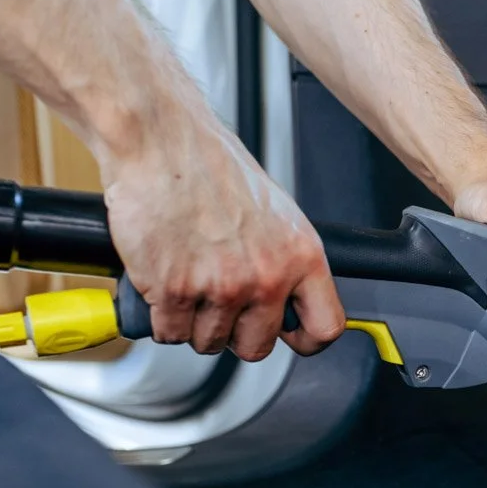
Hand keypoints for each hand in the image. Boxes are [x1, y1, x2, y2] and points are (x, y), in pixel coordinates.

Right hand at [99, 106, 344, 360]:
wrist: (161, 140)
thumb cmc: (211, 167)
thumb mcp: (276, 213)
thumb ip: (285, 260)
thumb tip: (287, 298)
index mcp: (300, 255)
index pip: (325, 327)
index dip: (305, 340)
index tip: (290, 336)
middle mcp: (267, 276)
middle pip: (258, 346)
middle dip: (235, 333)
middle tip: (219, 305)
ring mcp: (222, 287)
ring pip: (210, 343)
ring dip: (194, 323)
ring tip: (187, 282)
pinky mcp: (175, 292)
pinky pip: (170, 333)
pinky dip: (161, 318)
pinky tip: (163, 287)